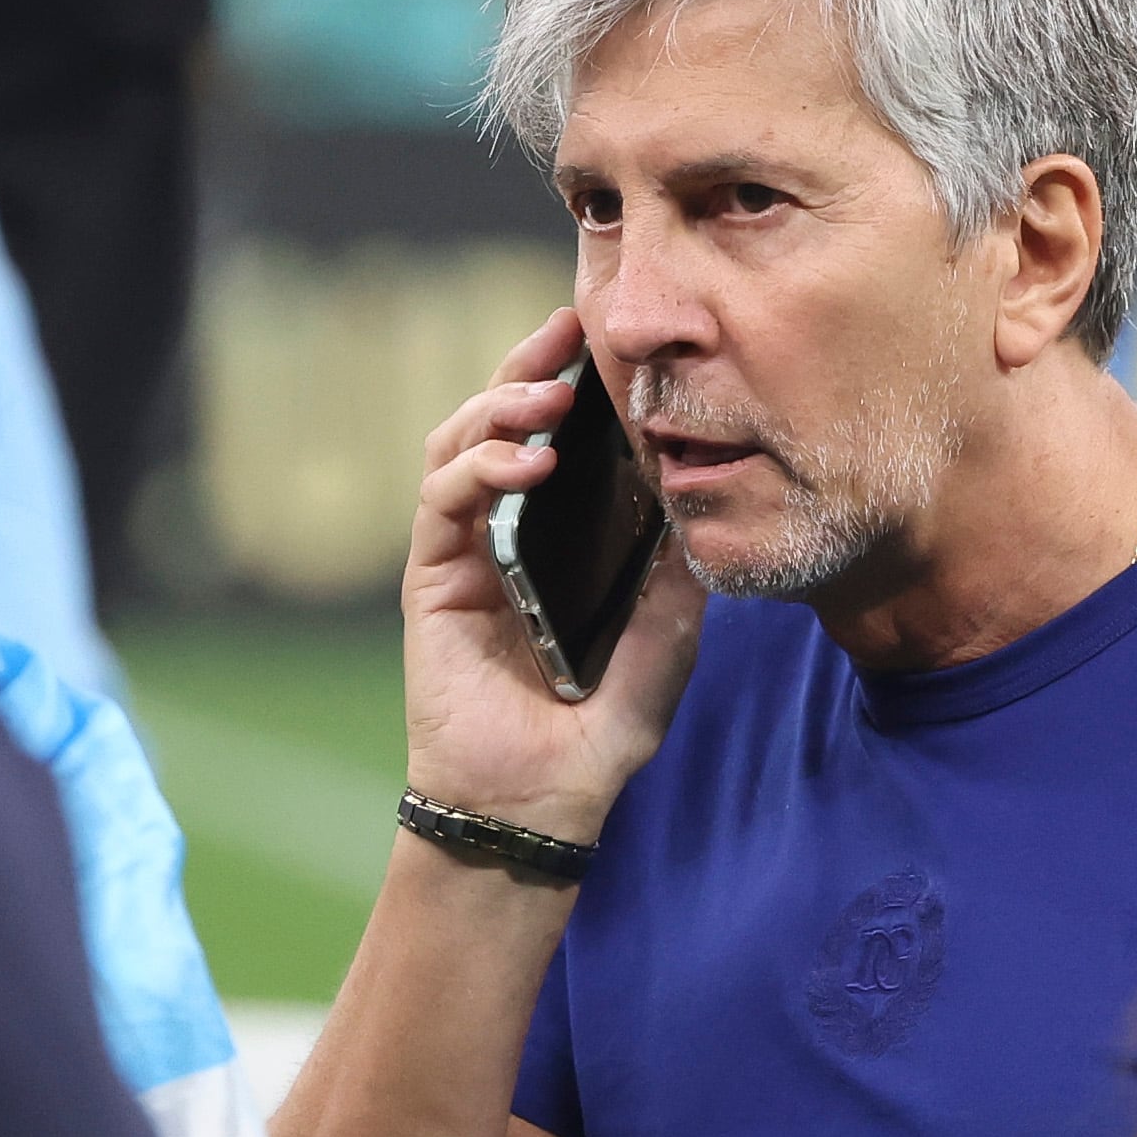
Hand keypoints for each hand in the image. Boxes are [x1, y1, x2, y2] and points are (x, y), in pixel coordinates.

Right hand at [400, 308, 705, 844]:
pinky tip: (524, 462)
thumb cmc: (600, 733)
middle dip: (528, 368)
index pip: (557, 441)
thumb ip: (678, 577)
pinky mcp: (433, 579)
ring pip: (458, 445)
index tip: (601, 340)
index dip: (571, 384)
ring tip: (548, 397)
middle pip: (500, 423)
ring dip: (499, 407)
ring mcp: (464, 553)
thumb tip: (704, 501)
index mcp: (560, 540)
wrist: (539, 803)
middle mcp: (507, 535)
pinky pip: (442, 501)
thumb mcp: (667, 644)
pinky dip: (478, 466)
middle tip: (565, 333)